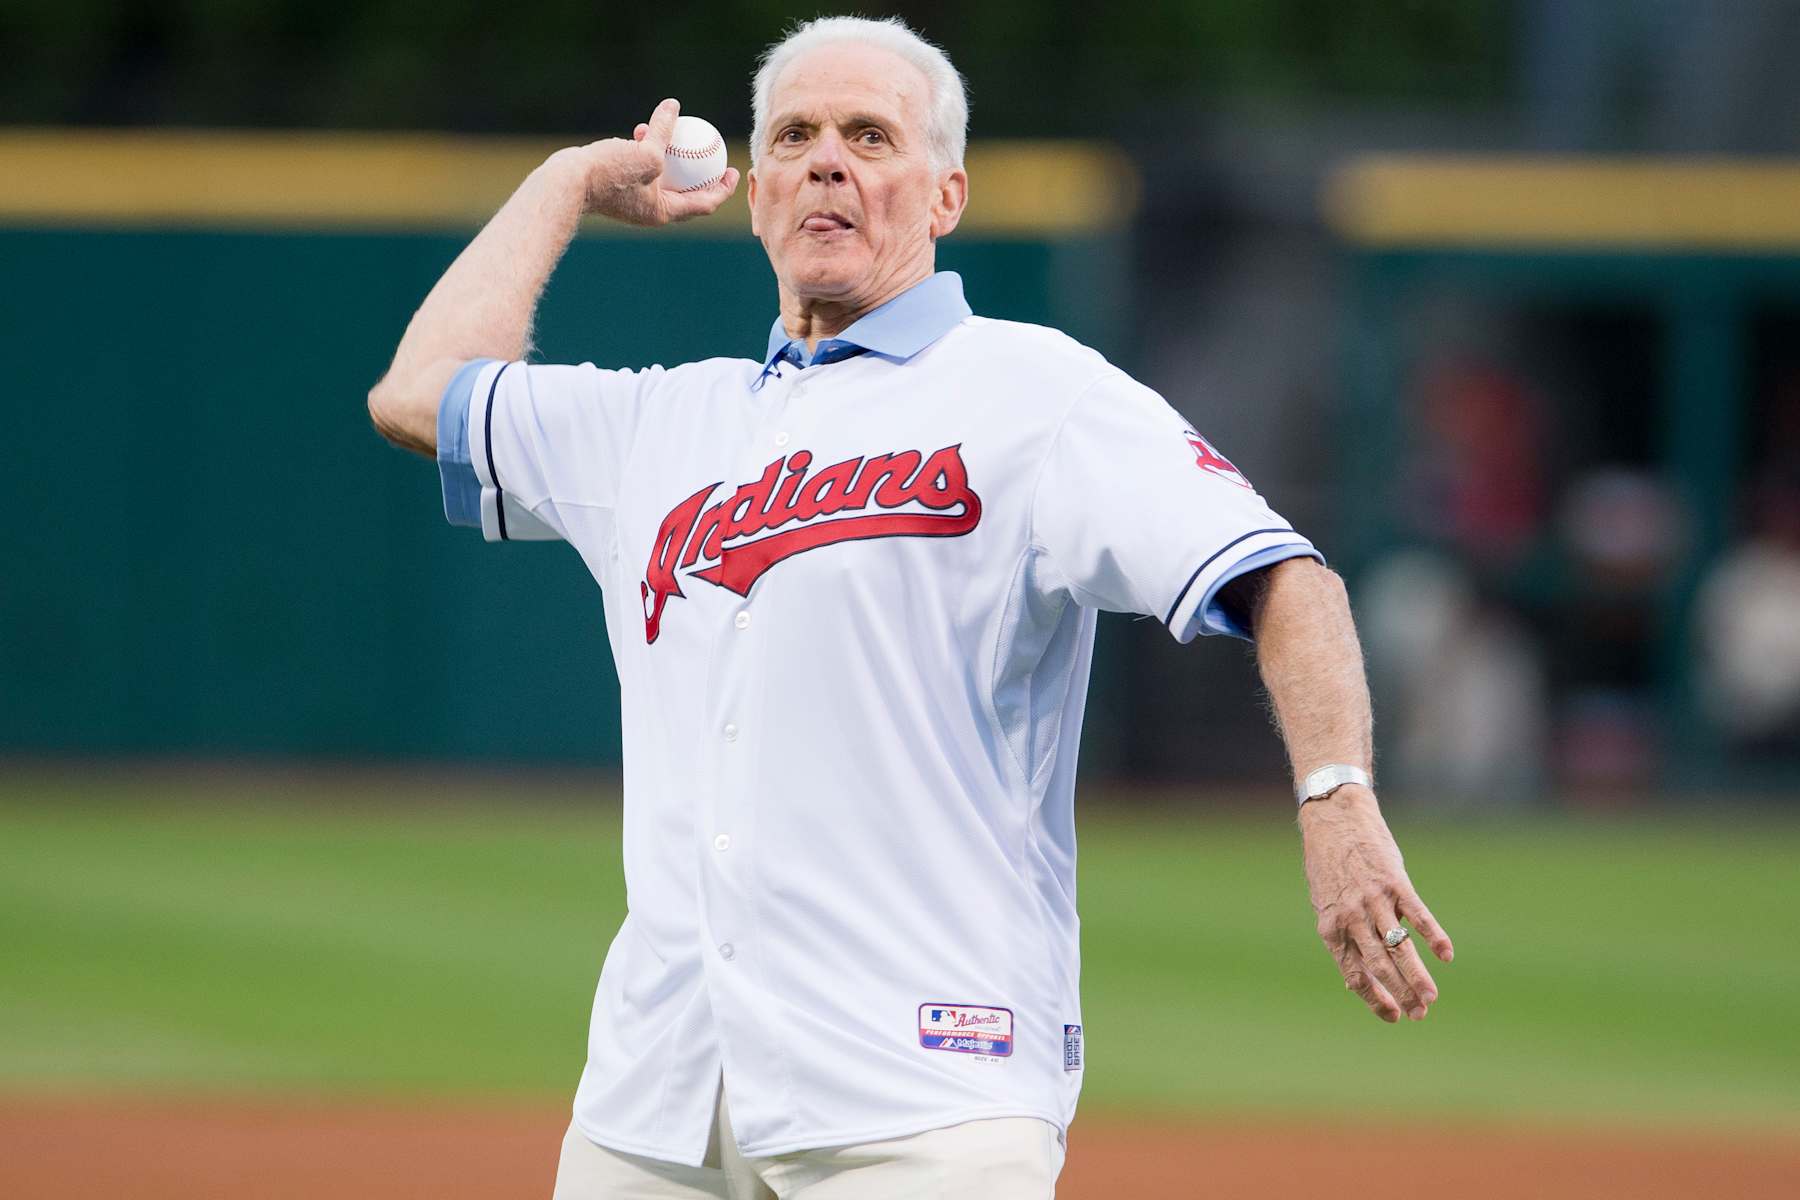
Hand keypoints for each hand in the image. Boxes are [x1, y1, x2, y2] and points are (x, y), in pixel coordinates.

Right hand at [554, 98, 740, 227]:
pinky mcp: (619, 186)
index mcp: (664, 212)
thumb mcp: (647, 152)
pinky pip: (641, 168)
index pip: (704, 203)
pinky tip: (642, 130)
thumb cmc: (609, 173)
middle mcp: (651, 210)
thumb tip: (674, 107)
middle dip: (702, 173)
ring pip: (662, 176)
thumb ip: (664, 132)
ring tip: (673, 130)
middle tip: (715, 155)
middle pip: (687, 192)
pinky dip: (645, 151)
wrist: (566, 183)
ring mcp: (634, 199)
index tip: (733, 170)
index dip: (723, 187)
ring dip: (670, 154)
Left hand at [1298, 784, 1453, 1021]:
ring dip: (1417, 975)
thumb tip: (1357, 979)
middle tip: (1419, 1015)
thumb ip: (1343, 937)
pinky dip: (1434, 937)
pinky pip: (1418, 915)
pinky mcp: (1395, 882)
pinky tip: (1446, 955)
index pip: (1354, 975)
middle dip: (1400, 994)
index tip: (1394, 1016)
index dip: (1375, 999)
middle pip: (1379, 966)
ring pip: (1399, 947)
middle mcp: (1351, 917)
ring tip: (1431, 998)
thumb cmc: (1329, 865)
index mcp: (1331, 927)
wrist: (1334, 818)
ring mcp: (1374, 900)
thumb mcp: (1326, 904)